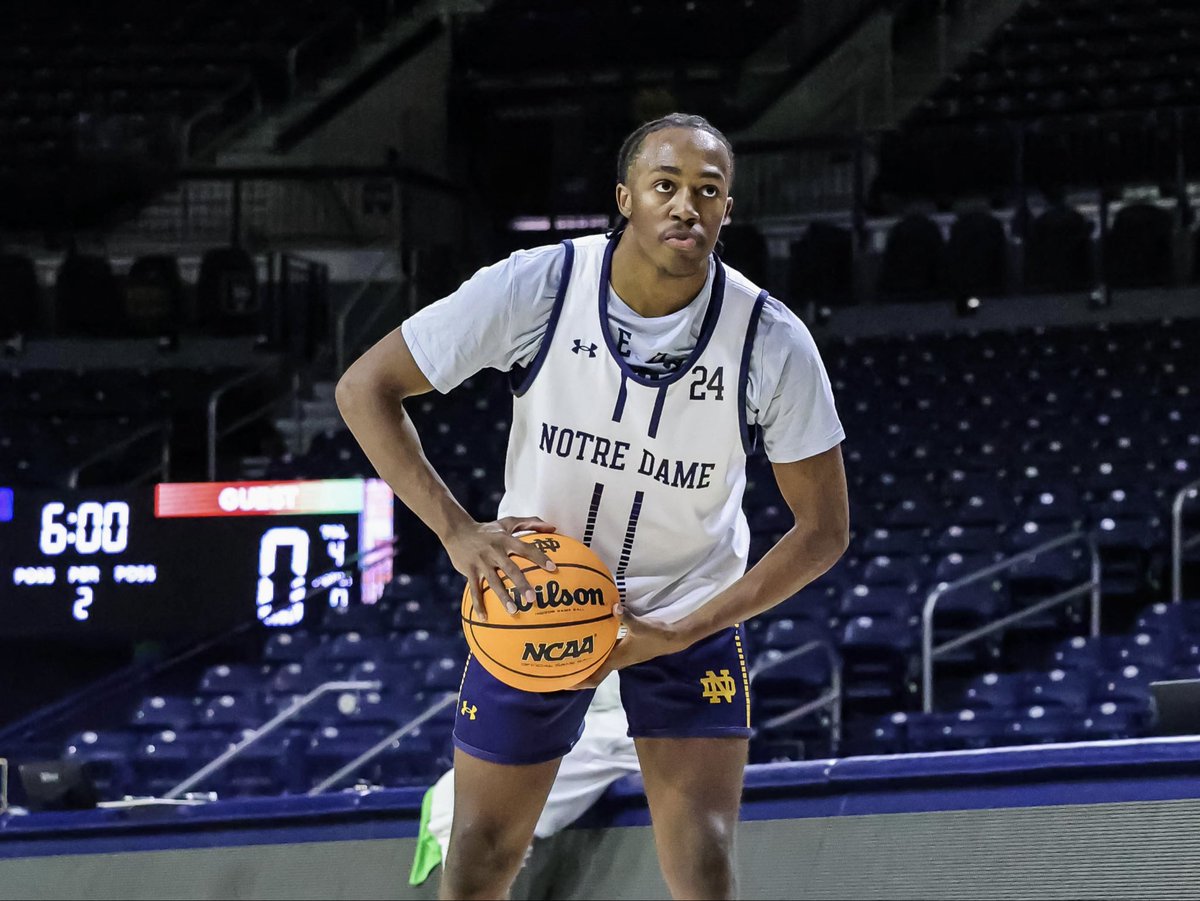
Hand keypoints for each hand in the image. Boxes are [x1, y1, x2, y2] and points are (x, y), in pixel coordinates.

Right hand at [444, 515, 557, 621]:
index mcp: (505, 540)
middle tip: (533, 599)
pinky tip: (484, 618)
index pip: (526, 549)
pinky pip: (474, 590)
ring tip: (514, 612)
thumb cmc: (488, 529)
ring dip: (503, 598)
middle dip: (521, 584)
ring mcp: (481, 562)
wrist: (457, 531)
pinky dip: (478, 604)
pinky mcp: (469, 571)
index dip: (540, 557)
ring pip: (494, 582)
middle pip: (510, 569)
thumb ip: (531, 523)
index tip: (553, 569)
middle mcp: (494, 551)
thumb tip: (554, 528)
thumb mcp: (508, 522)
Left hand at [570, 603, 692, 688]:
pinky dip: (595, 650)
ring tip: (567, 656)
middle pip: (592, 672)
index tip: (563, 684)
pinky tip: (588, 638)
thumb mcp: (642, 626)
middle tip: (557, 670)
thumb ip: (627, 617)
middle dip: (576, 673)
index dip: (580, 682)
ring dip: (585, 662)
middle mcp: (616, 660)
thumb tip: (614, 607)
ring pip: (597, 663)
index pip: (595, 676)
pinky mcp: (623, 648)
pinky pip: (604, 652)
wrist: (671, 638)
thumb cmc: (656, 635)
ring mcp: (620, 655)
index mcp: (617, 659)